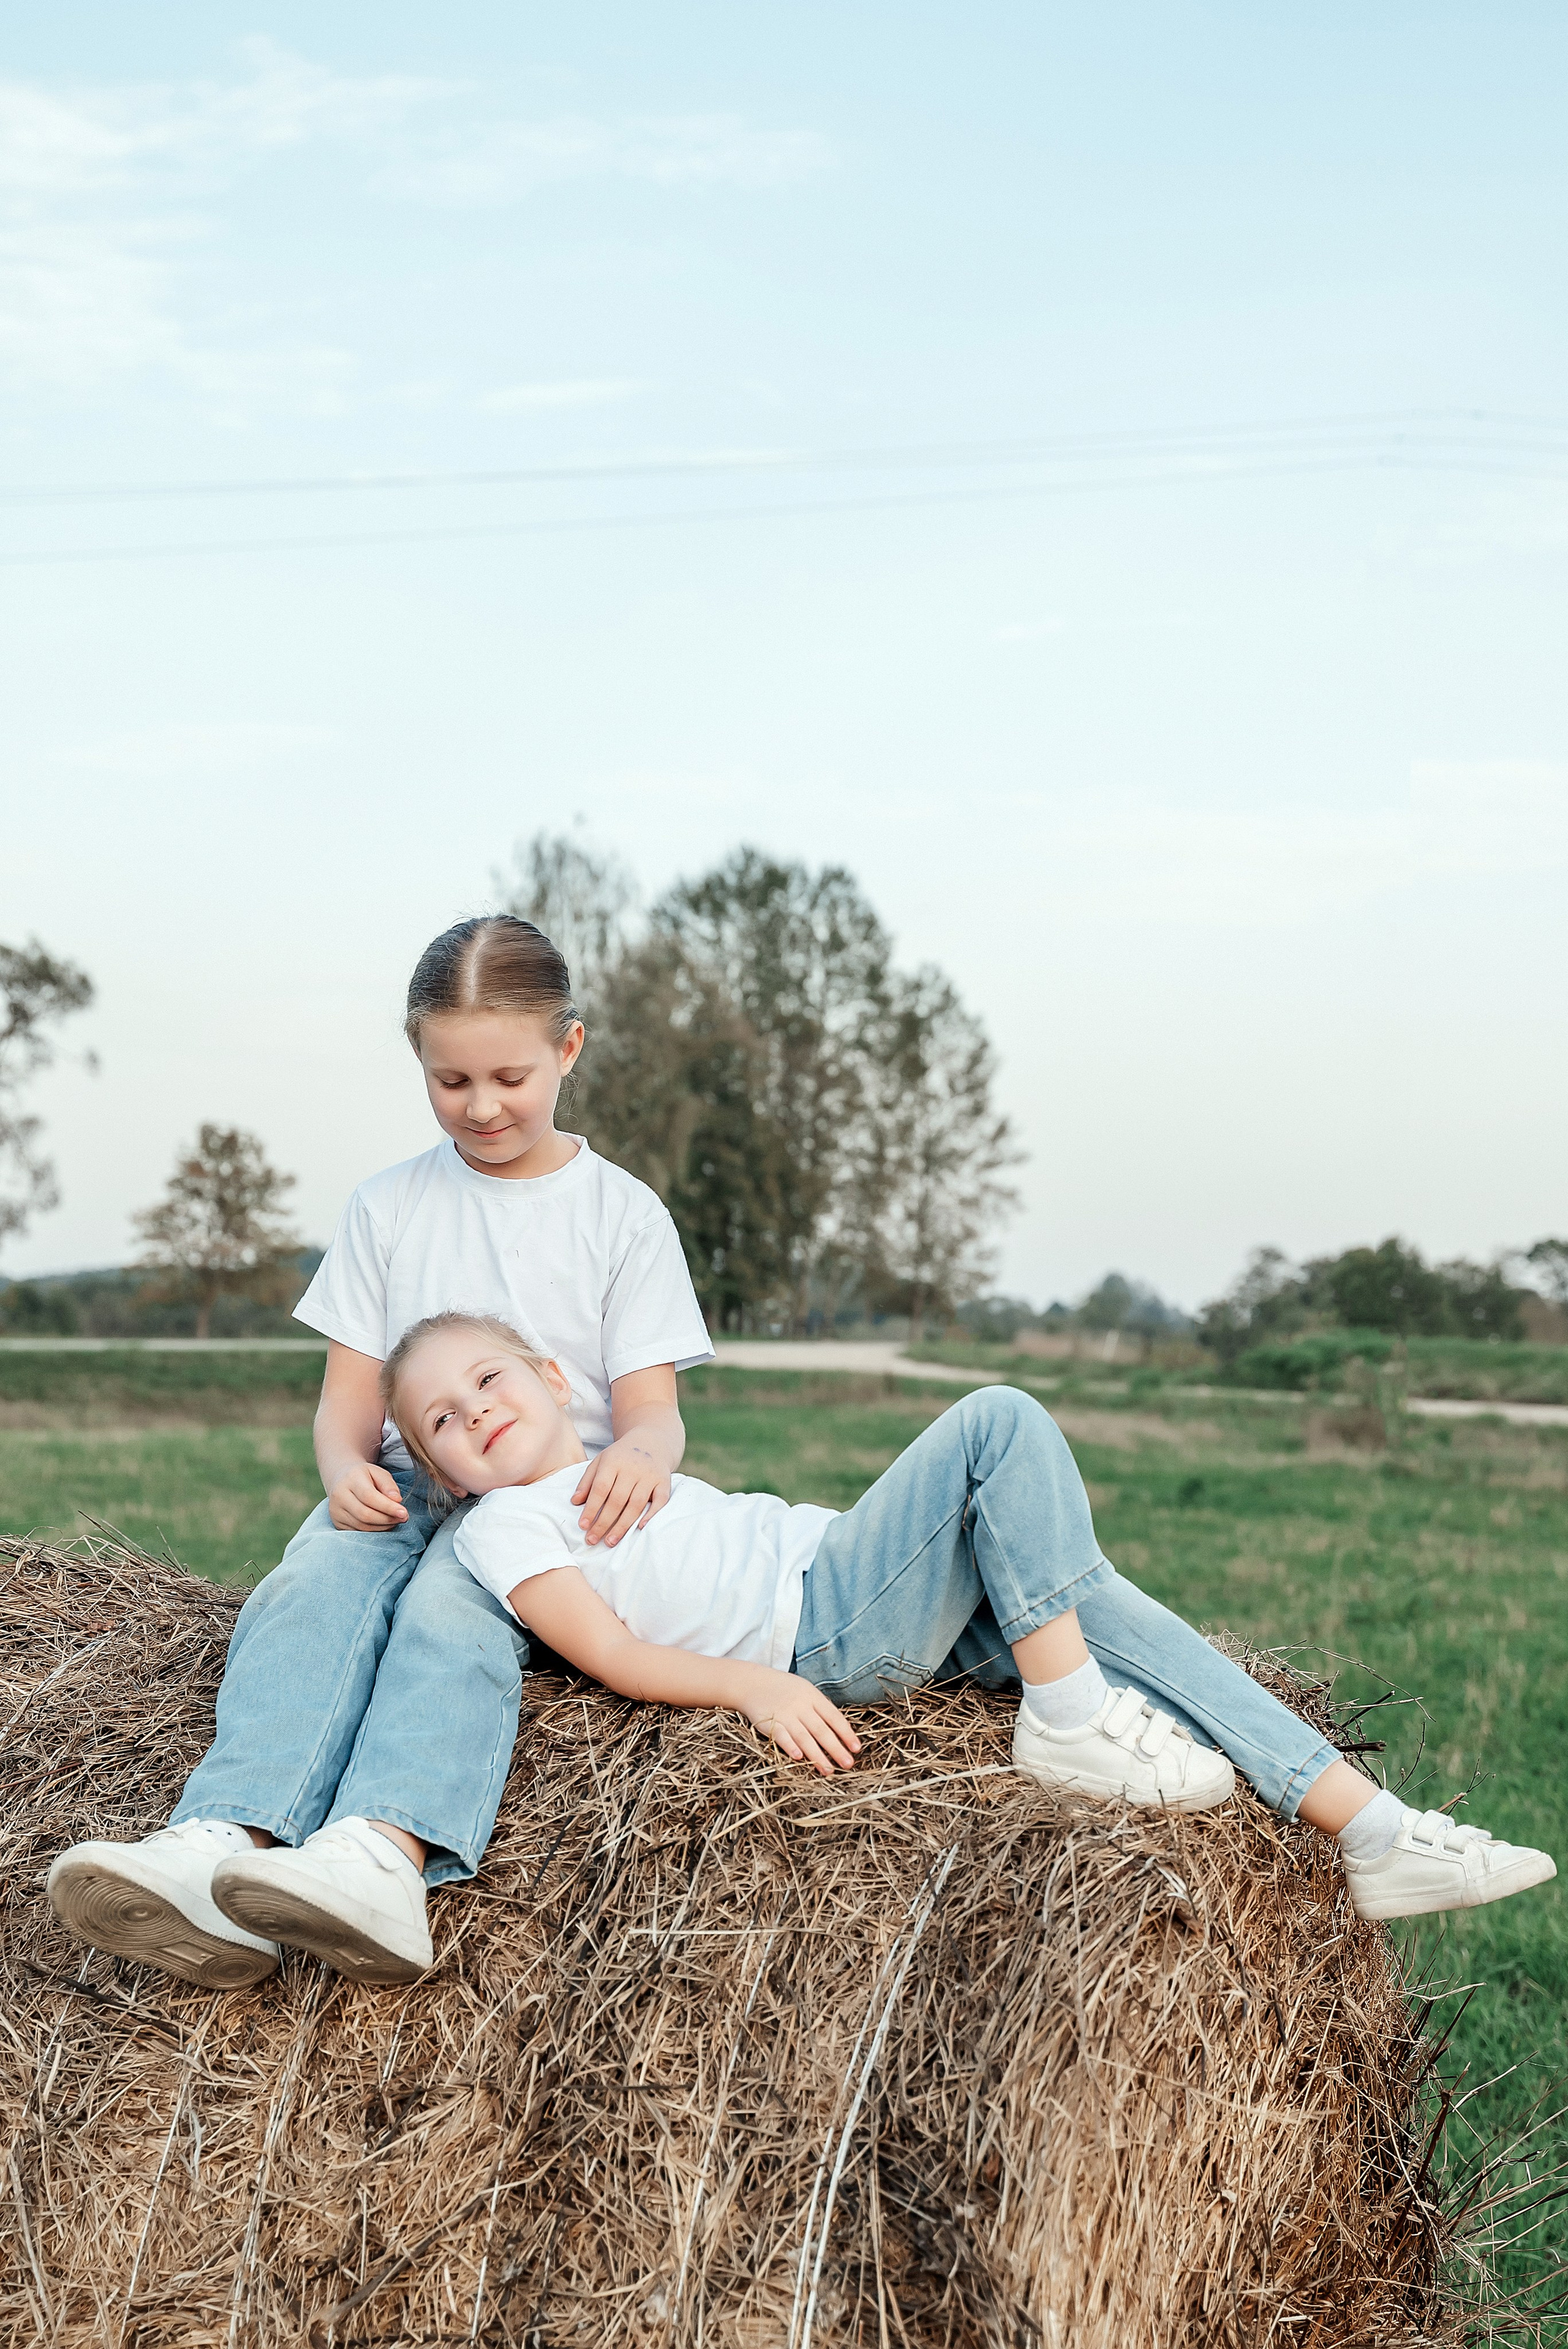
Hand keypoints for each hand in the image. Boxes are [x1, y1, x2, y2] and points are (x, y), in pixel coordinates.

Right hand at [327, 1461, 409, 1531]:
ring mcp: (336, 1511)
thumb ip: (389, 1485)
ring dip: (383, 1526)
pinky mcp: (337, 1522)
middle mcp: (339, 1495)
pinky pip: (358, 1531)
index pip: (369, 1497)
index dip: (388, 1507)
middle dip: (387, 1519)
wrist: (342, 1479)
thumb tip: (397, 1500)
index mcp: (351, 1479)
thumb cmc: (365, 1476)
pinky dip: (374, 1530)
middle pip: (365, 1514)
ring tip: (395, 1520)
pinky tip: (383, 1524)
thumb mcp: (379, 1472)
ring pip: (362, 1526)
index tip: (404, 1512)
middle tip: (403, 1518)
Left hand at [573, 1439, 670, 1546]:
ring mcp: (650, 1475)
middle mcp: (632, 1467)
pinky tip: (640, 1528)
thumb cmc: (620, 1456)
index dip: (591, 1508)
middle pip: (617, 1500)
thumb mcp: (600, 1461)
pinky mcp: (664, 1481)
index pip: (600, 1488)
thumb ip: (587, 1481)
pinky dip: (651, 1515)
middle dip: (603, 1522)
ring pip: (636, 1504)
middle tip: (592, 1540)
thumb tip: (575, 1502)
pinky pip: (660, 1501)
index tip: (583, 1526)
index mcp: (613, 1461)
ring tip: (610, 1541)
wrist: (651, 1441)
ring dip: (622, 1525)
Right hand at [736, 1669, 860, 1775]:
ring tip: (828, 1770)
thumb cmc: (783, 1689)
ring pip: (804, 1737)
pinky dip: (790, 1746)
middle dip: (836, 1748)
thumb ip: (820, 1708)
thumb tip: (840, 1730)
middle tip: (848, 1764)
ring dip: (817, 1755)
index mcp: (812, 1696)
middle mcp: (800, 1705)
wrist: (752, 1683)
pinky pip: (781, 1736)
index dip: (846, 1733)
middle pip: (821, 1730)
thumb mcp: (805, 1690)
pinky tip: (799, 1758)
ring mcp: (784, 1714)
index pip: (834, 1716)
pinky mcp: (768, 1722)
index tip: (856, 1748)